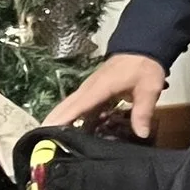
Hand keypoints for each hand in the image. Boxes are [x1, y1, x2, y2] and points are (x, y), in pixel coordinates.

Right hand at [46, 53, 166, 140]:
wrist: (143, 46)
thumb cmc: (144, 66)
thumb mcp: (149, 89)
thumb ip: (143, 111)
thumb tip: (141, 134)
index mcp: (99, 88)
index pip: (76, 106)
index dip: (61, 120)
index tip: (46, 133)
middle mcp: (89, 89)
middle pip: (66, 107)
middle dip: (51, 122)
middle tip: (40, 143)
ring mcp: (90, 89)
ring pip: (70, 107)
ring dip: (59, 121)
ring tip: (49, 142)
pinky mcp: (94, 92)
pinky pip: (80, 107)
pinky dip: (72, 118)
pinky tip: (72, 133)